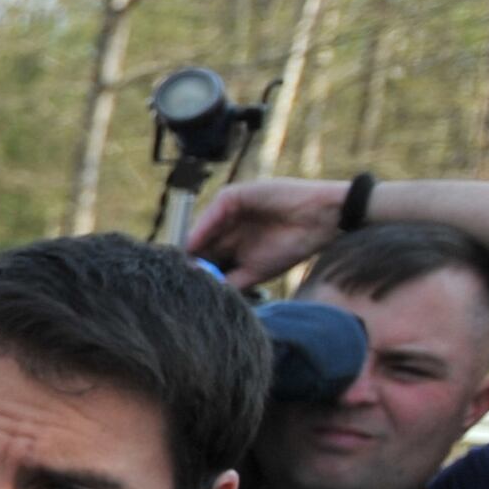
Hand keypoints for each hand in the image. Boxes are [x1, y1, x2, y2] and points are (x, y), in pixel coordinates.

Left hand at [184, 177, 349, 289]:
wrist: (320, 221)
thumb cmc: (293, 246)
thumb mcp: (254, 271)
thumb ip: (227, 280)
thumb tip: (201, 292)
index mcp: (231, 244)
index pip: (202, 258)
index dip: (191, 271)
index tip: (178, 288)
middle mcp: (226, 227)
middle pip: (196, 244)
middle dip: (184, 260)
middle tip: (168, 279)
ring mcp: (229, 211)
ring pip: (200, 229)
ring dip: (188, 247)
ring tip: (176, 267)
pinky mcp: (234, 196)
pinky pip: (212, 212)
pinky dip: (202, 229)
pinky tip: (194, 246)